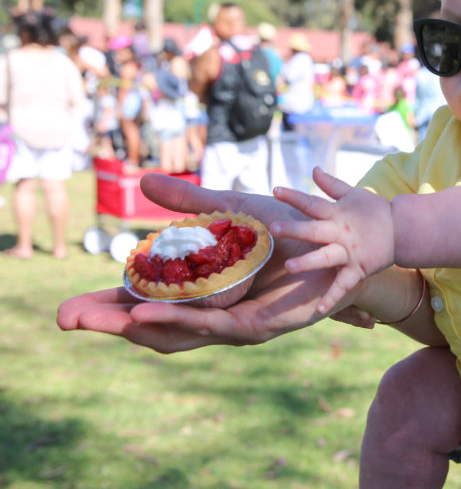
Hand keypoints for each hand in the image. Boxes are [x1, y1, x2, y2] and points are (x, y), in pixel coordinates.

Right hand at [56, 172, 369, 351]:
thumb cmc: (288, 227)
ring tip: (109, 321)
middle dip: (110, 322)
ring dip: (143, 326)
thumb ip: (190, 201)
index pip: (146, 304)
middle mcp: (214, 314)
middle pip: (153, 326)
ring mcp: (232, 325)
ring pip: (179, 331)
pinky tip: (151, 318)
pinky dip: (183, 322)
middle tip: (68, 318)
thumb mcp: (230, 210)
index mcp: (203, 291)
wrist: (340, 243)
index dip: (107, 307)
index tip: (70, 308)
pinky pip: (214, 326)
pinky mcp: (257, 327)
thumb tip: (143, 180)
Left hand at [271, 167, 395, 313]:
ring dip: (308, 262)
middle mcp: (341, 232)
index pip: (312, 202)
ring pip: (326, 257)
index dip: (294, 196)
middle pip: (315, 230)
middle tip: (274, 228)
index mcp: (338, 213)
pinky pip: (343, 285)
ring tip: (289, 266)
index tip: (275, 190)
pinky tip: (318, 310)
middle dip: (295, 229)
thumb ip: (331, 184)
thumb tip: (313, 169)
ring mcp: (350, 252)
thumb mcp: (354, 194)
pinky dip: (332, 297)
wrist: (404, 231)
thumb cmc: (375, 211)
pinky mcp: (358, 269)